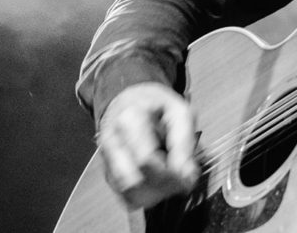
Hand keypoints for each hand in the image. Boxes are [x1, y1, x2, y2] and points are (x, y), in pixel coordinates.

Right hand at [96, 81, 199, 208]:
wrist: (132, 99)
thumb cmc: (156, 105)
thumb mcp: (180, 112)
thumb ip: (184, 142)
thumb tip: (187, 175)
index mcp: (129, 119)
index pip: (145, 159)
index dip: (170, 174)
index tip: (189, 177)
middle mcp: (111, 141)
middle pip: (133, 182)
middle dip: (163, 188)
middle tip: (182, 181)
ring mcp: (107, 159)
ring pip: (128, 194)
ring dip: (155, 195)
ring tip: (172, 180)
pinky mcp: (108, 173)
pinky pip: (126, 197)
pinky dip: (146, 196)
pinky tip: (159, 181)